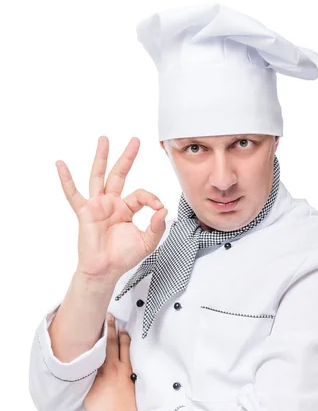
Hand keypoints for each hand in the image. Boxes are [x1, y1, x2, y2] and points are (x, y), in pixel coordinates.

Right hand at [55, 136, 167, 283]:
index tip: (158, 208)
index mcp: (126, 209)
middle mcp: (111, 203)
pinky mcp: (85, 212)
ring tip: (104, 140)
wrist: (106, 270)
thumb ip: (157, 226)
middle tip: (135, 140)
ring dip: (101, 157)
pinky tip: (60, 165)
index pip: (141, 194)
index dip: (151, 198)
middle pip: (119, 174)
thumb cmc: (123, 257)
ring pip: (98, 176)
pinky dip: (66, 180)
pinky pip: (73, 194)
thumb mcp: (147, 242)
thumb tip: (163, 209)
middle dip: (127, 157)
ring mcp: (97, 206)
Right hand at [83, 313, 140, 410]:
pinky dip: (128, 348)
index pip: (94, 350)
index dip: (95, 337)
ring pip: (122, 348)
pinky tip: (128, 344)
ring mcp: (121, 372)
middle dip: (108, 329)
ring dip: (121, 336)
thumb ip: (88, 387)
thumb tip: (88, 382)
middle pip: (109, 344)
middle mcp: (108, 369)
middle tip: (108, 316)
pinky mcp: (130, 377)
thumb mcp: (87, 401)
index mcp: (95, 374)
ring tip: (121, 327)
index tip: (93, 324)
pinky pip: (128, 357)